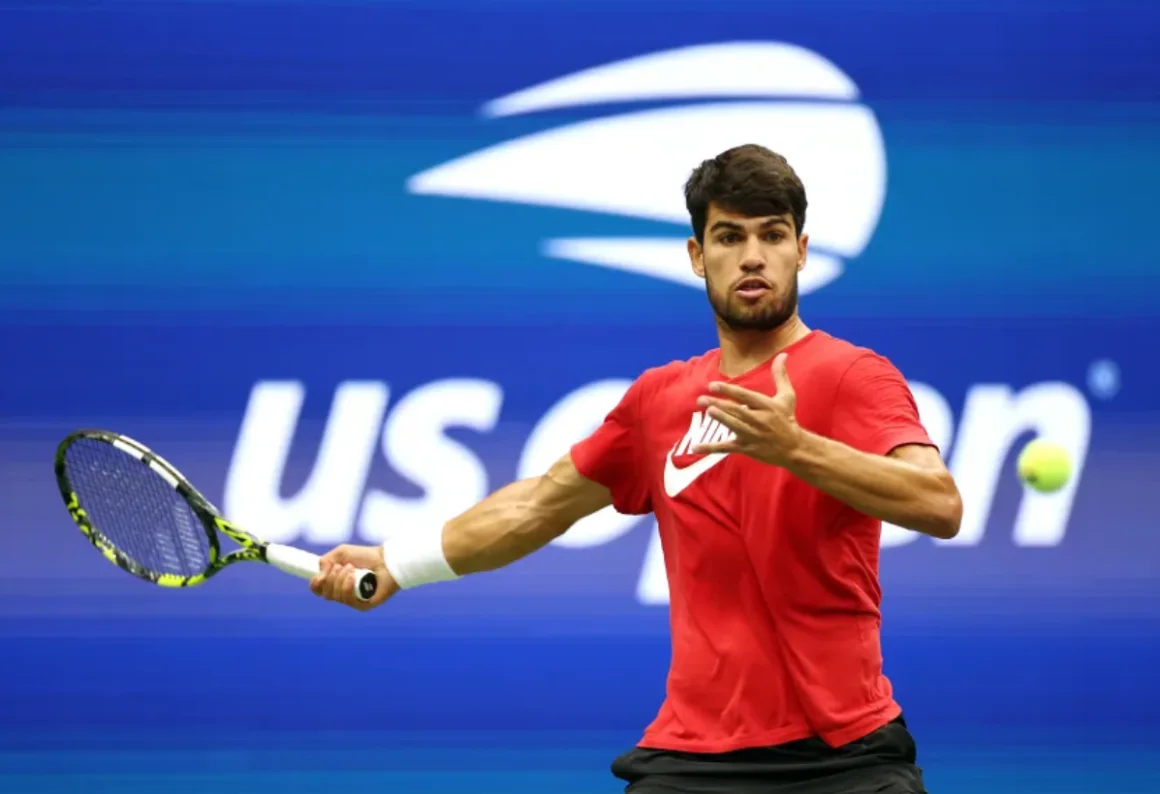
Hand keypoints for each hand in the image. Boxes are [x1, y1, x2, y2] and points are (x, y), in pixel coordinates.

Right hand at [309, 544, 398, 611]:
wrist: (386, 560)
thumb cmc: (366, 556)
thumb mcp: (341, 553)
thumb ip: (326, 562)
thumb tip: (318, 578)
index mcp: (335, 582)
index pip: (318, 590)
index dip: (315, 584)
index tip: (320, 573)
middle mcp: (342, 593)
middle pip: (325, 593)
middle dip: (330, 578)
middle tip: (341, 566)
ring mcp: (353, 600)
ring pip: (335, 596)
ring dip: (340, 579)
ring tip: (351, 568)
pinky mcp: (363, 605)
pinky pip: (348, 601)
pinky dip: (347, 587)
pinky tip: (353, 577)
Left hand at [693, 352, 802, 466]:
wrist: (794, 448)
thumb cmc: (788, 420)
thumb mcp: (787, 397)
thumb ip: (780, 376)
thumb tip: (782, 354)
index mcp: (767, 406)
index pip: (745, 396)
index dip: (728, 390)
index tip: (712, 385)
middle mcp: (759, 420)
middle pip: (737, 411)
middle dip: (719, 404)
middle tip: (701, 399)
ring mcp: (752, 435)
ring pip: (734, 426)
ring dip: (721, 419)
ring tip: (708, 411)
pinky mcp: (747, 448)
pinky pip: (726, 448)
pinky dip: (711, 448)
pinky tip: (695, 447)